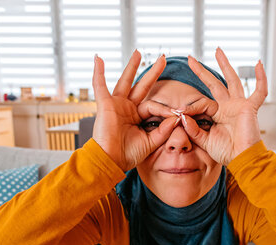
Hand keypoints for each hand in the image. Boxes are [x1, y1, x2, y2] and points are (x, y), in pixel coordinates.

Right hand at [92, 51, 179, 170]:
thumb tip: (176, 117)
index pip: (154, 106)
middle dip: (153, 73)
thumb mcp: (151, 142)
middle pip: (141, 86)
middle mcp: (127, 108)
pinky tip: (98, 58)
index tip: (176, 115)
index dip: (165, 110)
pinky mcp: (105, 105)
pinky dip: (98, 72)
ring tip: (138, 52)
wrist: (110, 161)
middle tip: (163, 58)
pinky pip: (100, 86)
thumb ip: (163, 130)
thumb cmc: (127, 155)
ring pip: (125, 81)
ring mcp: (116, 105)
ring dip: (131, 66)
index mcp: (136, 117)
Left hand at [181, 48, 267, 165]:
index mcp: (217, 114)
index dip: (190, 106)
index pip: (201, 102)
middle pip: (214, 84)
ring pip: (232, 80)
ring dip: (225, 65)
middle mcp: (228, 106)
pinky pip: (259, 91)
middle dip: (202, 71)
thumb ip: (193, 129)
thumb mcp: (204, 141)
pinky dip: (260, 78)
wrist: (242, 159)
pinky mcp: (250, 107)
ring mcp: (239, 105)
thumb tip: (182, 115)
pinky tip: (258, 63)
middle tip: (190, 58)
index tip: (177, 111)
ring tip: (217, 50)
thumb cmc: (226, 152)